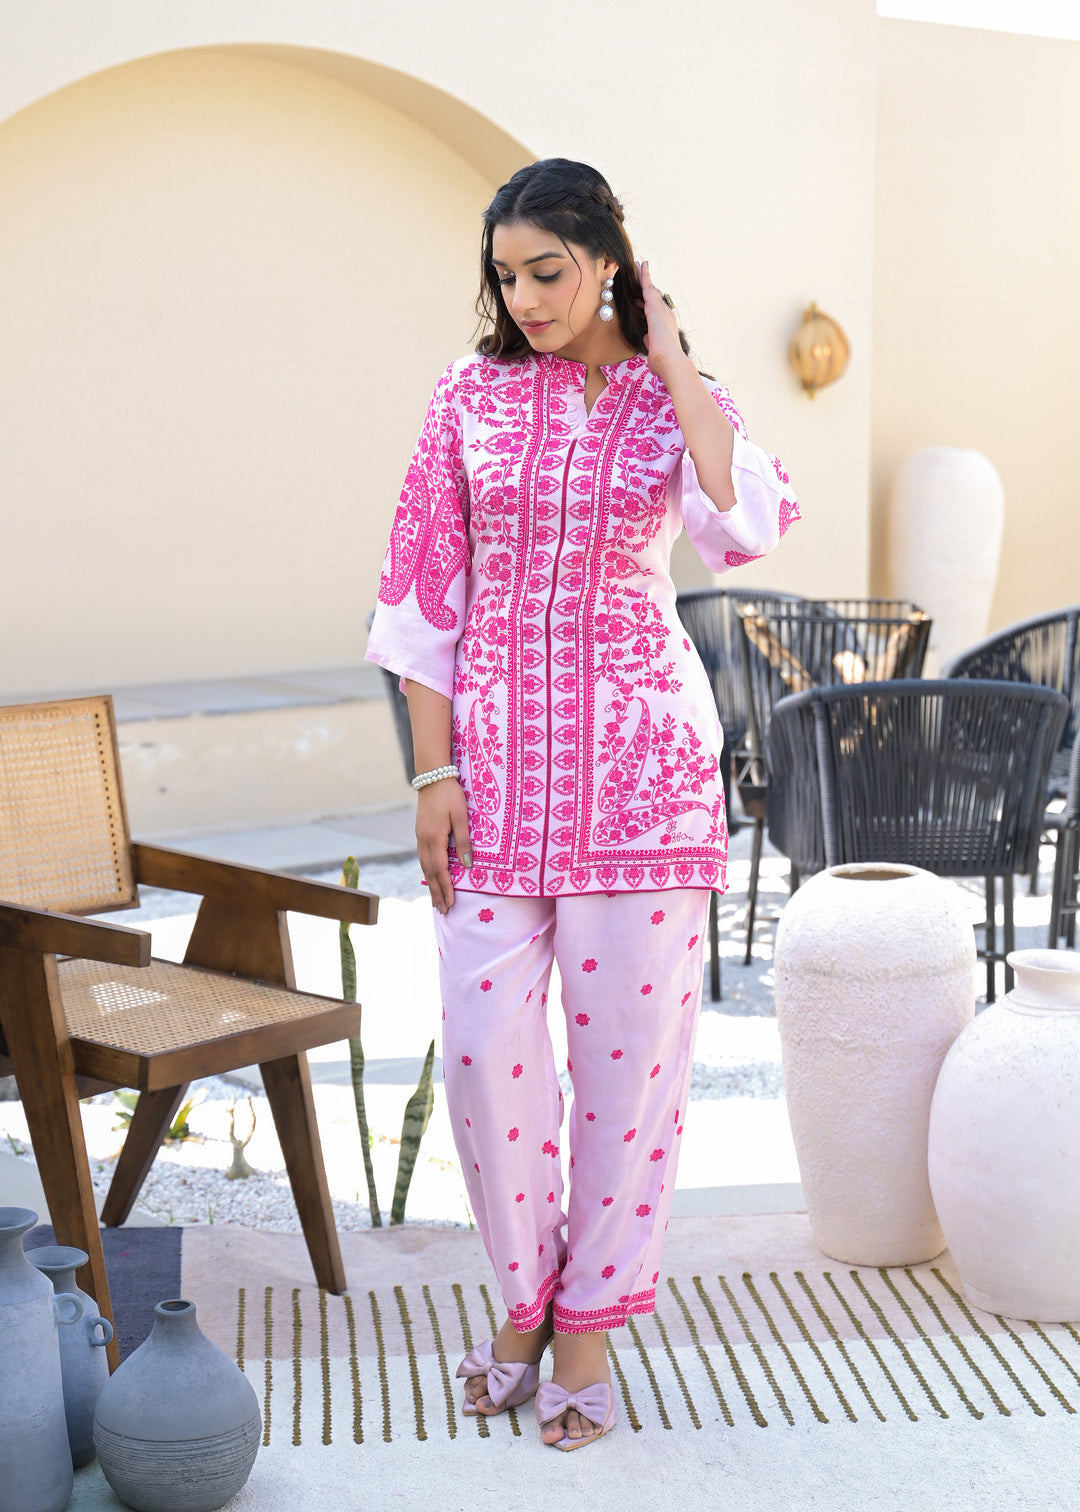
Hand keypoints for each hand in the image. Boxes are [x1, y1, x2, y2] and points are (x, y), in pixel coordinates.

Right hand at [415, 778, 472, 913]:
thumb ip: (464, 840)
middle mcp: (424, 841)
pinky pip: (423, 857)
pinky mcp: (420, 832)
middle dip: (437, 892)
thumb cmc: (450, 795)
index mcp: (434, 838)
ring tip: (436, 900)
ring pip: (424, 866)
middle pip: (430, 872)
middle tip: (443, 910)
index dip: (446, 888)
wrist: (433, 776)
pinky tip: (431, 876)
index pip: (440, 870)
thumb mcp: (461, 816)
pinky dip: (427, 871)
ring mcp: (420, 836)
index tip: (451, 903)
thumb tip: (467, 865)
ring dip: (431, 884)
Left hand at [636, 259, 687, 380]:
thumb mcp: (654, 349)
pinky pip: (647, 287)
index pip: (656, 310)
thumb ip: (650, 341)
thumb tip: (646, 336)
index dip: (648, 302)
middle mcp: (666, 314)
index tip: (641, 298)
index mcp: (665, 324)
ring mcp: (661, 309)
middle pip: (655, 296)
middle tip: (640, 272)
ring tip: (638, 264)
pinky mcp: (655, 307)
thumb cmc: (663, 360)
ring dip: (644, 276)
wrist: (670, 361)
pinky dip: (644, 276)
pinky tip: (641, 265)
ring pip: (651, 289)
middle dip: (647, 285)